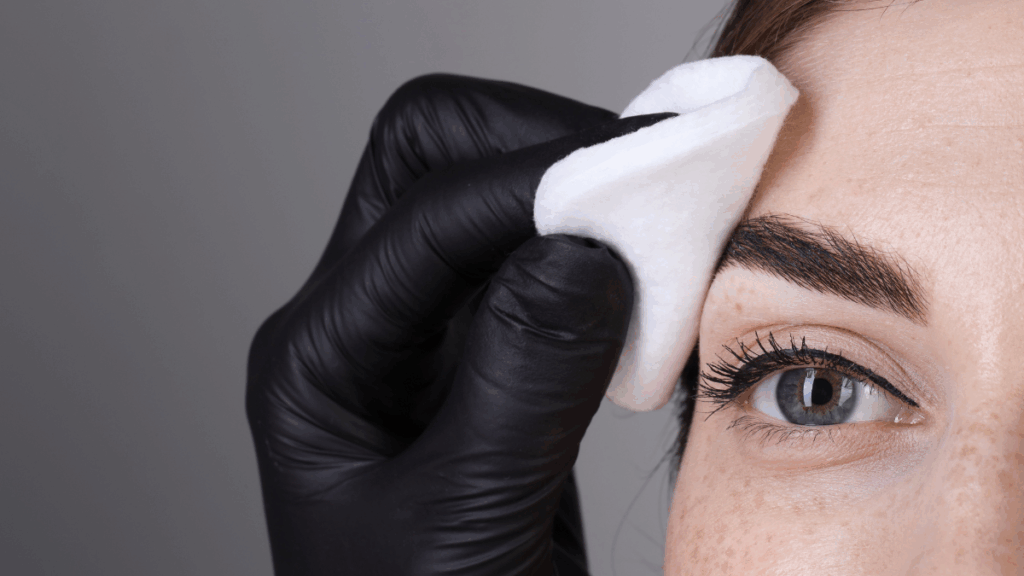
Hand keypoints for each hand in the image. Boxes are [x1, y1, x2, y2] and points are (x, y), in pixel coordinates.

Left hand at [246, 73, 672, 574]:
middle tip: (636, 188)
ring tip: (653, 235)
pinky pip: (529, 267)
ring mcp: (419, 342)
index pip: (426, 215)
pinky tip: (643, 291)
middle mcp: (360, 331)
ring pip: (484, 204)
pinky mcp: (480, 362)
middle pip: (426, 163)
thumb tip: (583, 247)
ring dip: (569, 198)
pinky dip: (590, 255)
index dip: (536, 183)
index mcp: (321, 361)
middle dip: (533, 149)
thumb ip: (520, 382)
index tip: (642, 186)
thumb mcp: (463, 525)